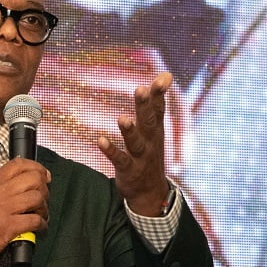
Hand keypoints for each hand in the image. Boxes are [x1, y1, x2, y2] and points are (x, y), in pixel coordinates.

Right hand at [0, 159, 49, 266]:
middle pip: (34, 179)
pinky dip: (42, 225)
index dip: (37, 167)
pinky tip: (40, 228)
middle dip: (44, 189)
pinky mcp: (8, 227)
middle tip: (43, 200)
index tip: (44, 176)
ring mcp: (4, 209)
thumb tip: (20, 181)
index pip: (19, 164)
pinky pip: (35, 221)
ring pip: (37, 198)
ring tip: (41, 215)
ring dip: (44, 208)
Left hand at [96, 71, 173, 216]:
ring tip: (122, 118)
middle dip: (145, 106)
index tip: (164, 77)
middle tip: (140, 89)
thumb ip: (157, 102)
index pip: (159, 109)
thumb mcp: (156, 128)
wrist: (151, 193)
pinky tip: (101, 140)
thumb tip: (166, 73)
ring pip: (135, 142)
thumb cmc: (150, 153)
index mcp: (156, 130)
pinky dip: (111, 151)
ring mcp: (141, 157)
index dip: (160, 93)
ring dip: (129, 130)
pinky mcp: (128, 170)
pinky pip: (119, 160)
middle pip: (149, 122)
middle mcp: (150, 142)